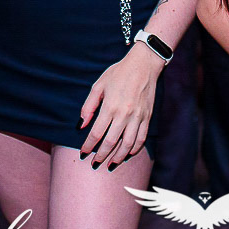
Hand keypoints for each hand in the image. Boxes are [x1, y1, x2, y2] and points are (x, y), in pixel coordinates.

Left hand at [78, 43, 164, 167]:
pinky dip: (135, 149)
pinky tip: (128, 154)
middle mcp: (124, 114)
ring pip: (128, 144)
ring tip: (111, 164)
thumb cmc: (118, 73)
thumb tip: (81, 125)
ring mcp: (138, 117)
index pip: (97, 133)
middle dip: (101, 155)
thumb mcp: (98, 86)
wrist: (144, 65)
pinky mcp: (147, 117)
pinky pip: (142, 138)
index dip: (89, 145)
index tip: (83, 153)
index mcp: (110, 107)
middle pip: (111, 142)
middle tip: (95, 164)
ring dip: (118, 157)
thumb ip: (88, 106)